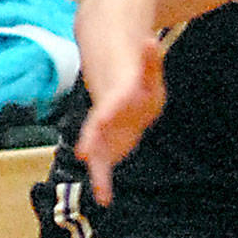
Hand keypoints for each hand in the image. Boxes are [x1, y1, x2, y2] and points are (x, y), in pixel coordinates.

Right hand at [74, 37, 165, 204]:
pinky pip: (104, 163)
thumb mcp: (147, 69)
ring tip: (102, 194)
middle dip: (92, 146)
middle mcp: (104, 118)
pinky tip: (104, 197)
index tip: (92, 131)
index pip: (106, 111)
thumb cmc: (136, 77)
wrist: (117, 83)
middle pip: (95, 134)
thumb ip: (149, 59)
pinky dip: (104, 178)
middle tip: (87, 160)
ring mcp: (104, 132)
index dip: (101, 121)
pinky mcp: (109, 144)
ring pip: (97, 153)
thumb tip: (151, 40)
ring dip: (100, 172)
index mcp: (113, 101)